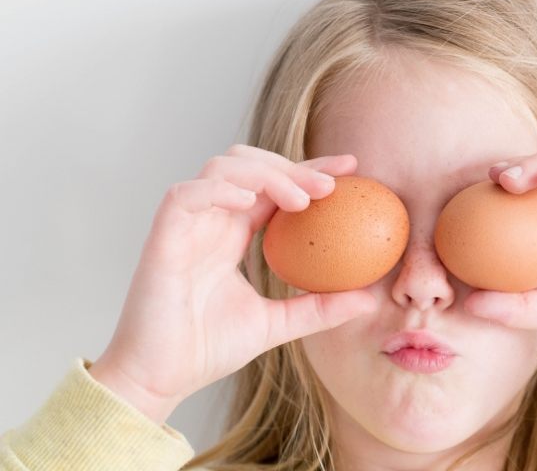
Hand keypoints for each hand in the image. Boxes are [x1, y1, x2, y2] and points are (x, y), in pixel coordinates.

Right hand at [89, 145, 377, 423]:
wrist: (159, 379)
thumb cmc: (206, 350)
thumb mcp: (277, 324)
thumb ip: (319, 308)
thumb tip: (369, 300)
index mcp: (232, 234)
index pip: (274, 186)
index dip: (309, 170)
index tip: (351, 169)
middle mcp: (210, 221)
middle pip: (250, 164)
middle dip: (292, 166)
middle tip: (332, 185)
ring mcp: (185, 226)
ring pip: (221, 168)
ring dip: (264, 173)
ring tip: (300, 200)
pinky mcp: (162, 237)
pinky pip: (186, 195)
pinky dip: (218, 189)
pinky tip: (250, 199)